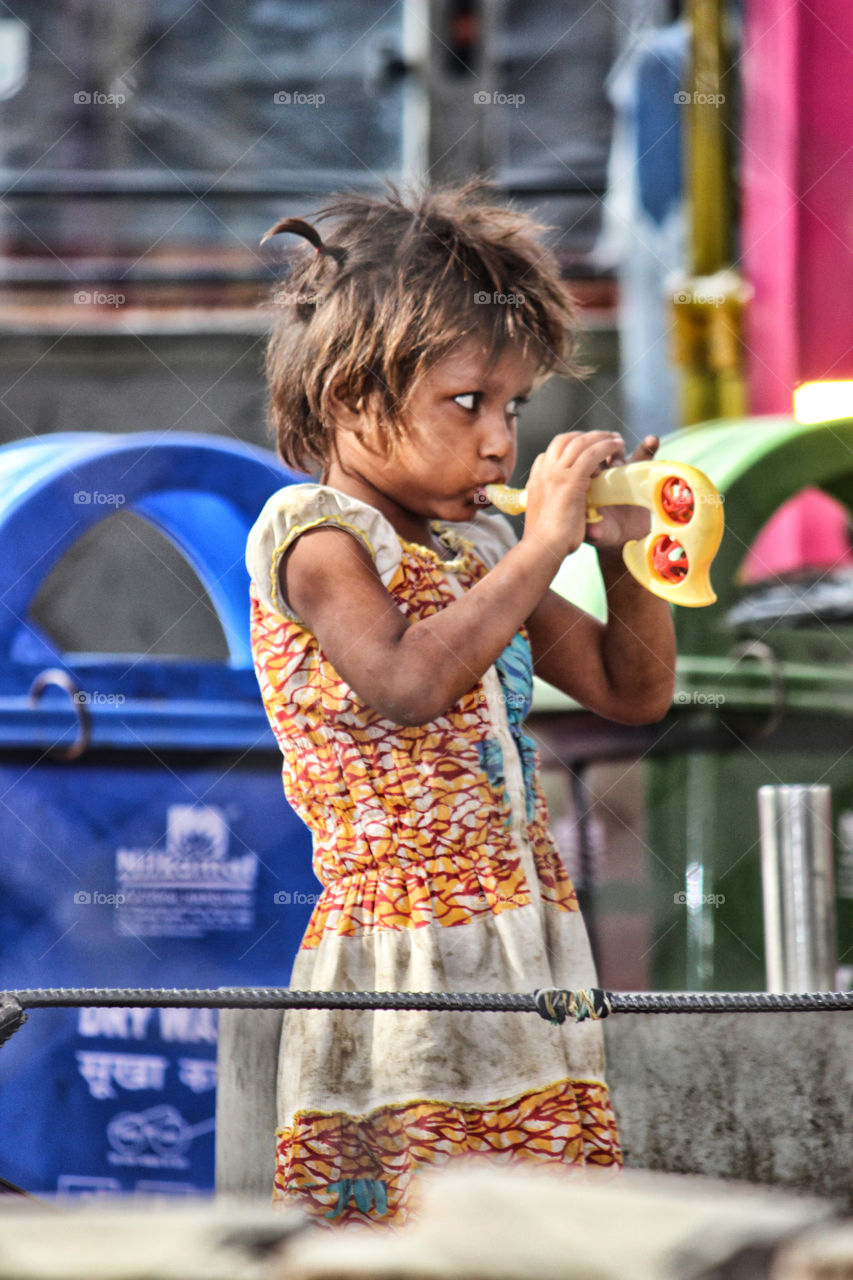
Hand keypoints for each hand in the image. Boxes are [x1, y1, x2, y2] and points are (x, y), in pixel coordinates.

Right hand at [521, 430, 627, 561]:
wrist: (544, 548)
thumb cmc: (544, 540)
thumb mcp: (543, 516)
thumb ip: (549, 505)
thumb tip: (553, 506)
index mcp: (536, 479)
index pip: (549, 453)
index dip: (568, 447)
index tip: (583, 450)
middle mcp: (544, 471)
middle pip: (564, 440)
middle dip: (584, 436)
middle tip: (602, 437)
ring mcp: (556, 473)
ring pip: (580, 443)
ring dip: (599, 437)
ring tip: (614, 439)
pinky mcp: (571, 479)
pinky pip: (592, 453)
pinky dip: (606, 446)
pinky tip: (617, 446)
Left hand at [584, 434, 659, 552]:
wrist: (626, 539)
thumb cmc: (605, 536)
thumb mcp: (599, 535)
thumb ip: (595, 532)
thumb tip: (593, 531)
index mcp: (584, 485)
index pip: (580, 466)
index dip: (585, 464)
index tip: (593, 472)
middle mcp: (599, 475)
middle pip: (596, 452)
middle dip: (601, 452)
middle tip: (610, 465)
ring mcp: (619, 473)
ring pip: (616, 450)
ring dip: (618, 448)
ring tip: (621, 460)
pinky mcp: (639, 474)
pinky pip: (643, 456)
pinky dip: (648, 446)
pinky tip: (652, 440)